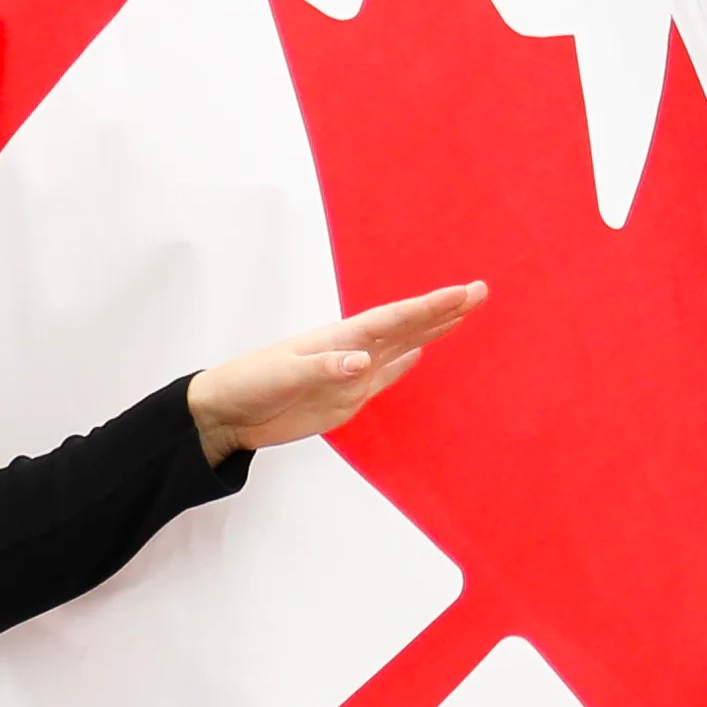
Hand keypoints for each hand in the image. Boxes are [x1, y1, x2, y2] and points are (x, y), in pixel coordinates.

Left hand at [189, 283, 485, 459]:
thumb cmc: (248, 386)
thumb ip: (324, 369)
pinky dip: (404, 364)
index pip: (394, 319)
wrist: (227, 414)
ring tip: (461, 313)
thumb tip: (363, 362)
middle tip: (480, 291)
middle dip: (442, 310)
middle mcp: (351, 351)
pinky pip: (383, 377)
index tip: (465, 293)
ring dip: (431, 330)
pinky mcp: (345, 398)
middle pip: (406, 326)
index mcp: (338, 339)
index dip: (430, 307)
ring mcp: (351, 374)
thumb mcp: (284, 377)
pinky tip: (419, 353)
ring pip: (401, 347)